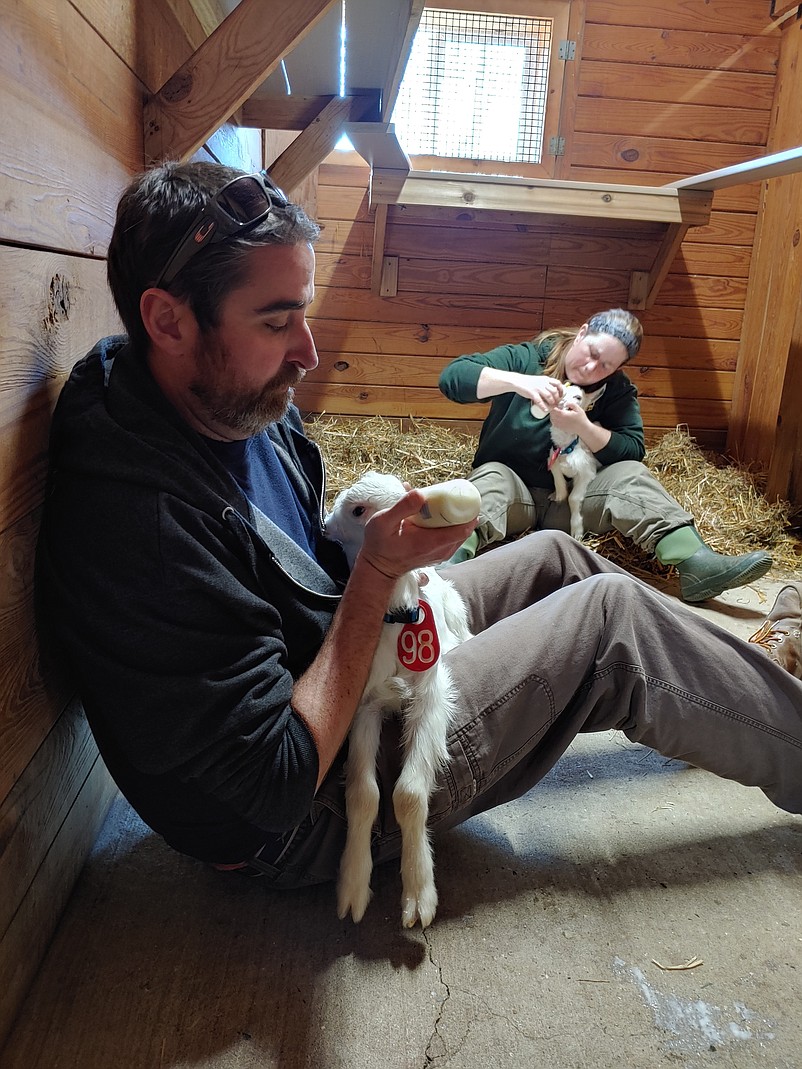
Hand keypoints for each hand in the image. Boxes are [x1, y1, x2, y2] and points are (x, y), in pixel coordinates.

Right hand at [359, 490, 475, 580]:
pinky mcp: (439, 555)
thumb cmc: (380, 544)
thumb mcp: (383, 521)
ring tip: (444, 503)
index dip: (467, 510)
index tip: (461, 494)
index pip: (463, 528)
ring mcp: (441, 554)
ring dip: (456, 517)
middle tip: (451, 493)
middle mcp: (441, 551)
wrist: (379, 568)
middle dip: (461, 510)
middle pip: (464, 528)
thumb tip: (421, 494)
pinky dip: (450, 525)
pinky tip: (437, 515)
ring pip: (460, 533)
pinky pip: (453, 538)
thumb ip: (402, 507)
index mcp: (431, 542)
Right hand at [514, 374, 563, 410]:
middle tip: (556, 403)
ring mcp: (538, 388)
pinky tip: (545, 409)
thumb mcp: (540, 380)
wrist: (518, 381)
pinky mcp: (532, 393)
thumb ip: (546, 384)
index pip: (558, 383)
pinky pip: (539, 401)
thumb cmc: (529, 382)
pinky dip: (543, 406)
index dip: (561, 390)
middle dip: (557, 399)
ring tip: (551, 406)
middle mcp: (543, 383)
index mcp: (546, 379)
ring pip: (549, 396)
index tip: (561, 396)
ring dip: (551, 403)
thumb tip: (553, 391)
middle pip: (554, 391)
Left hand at [548, 398, 589, 433]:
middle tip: (557, 408)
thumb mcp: (578, 409)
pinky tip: (558, 418)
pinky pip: (554, 424)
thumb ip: (571, 404)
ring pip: (552, 419)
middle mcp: (560, 420)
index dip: (554, 406)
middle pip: (552, 414)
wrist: (583, 428)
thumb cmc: (581, 419)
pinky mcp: (561, 428)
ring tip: (557, 413)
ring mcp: (560, 425)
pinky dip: (554, 420)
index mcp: (563, 415)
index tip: (557, 405)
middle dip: (553, 410)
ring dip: (553, 415)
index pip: (554, 410)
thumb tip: (566, 403)